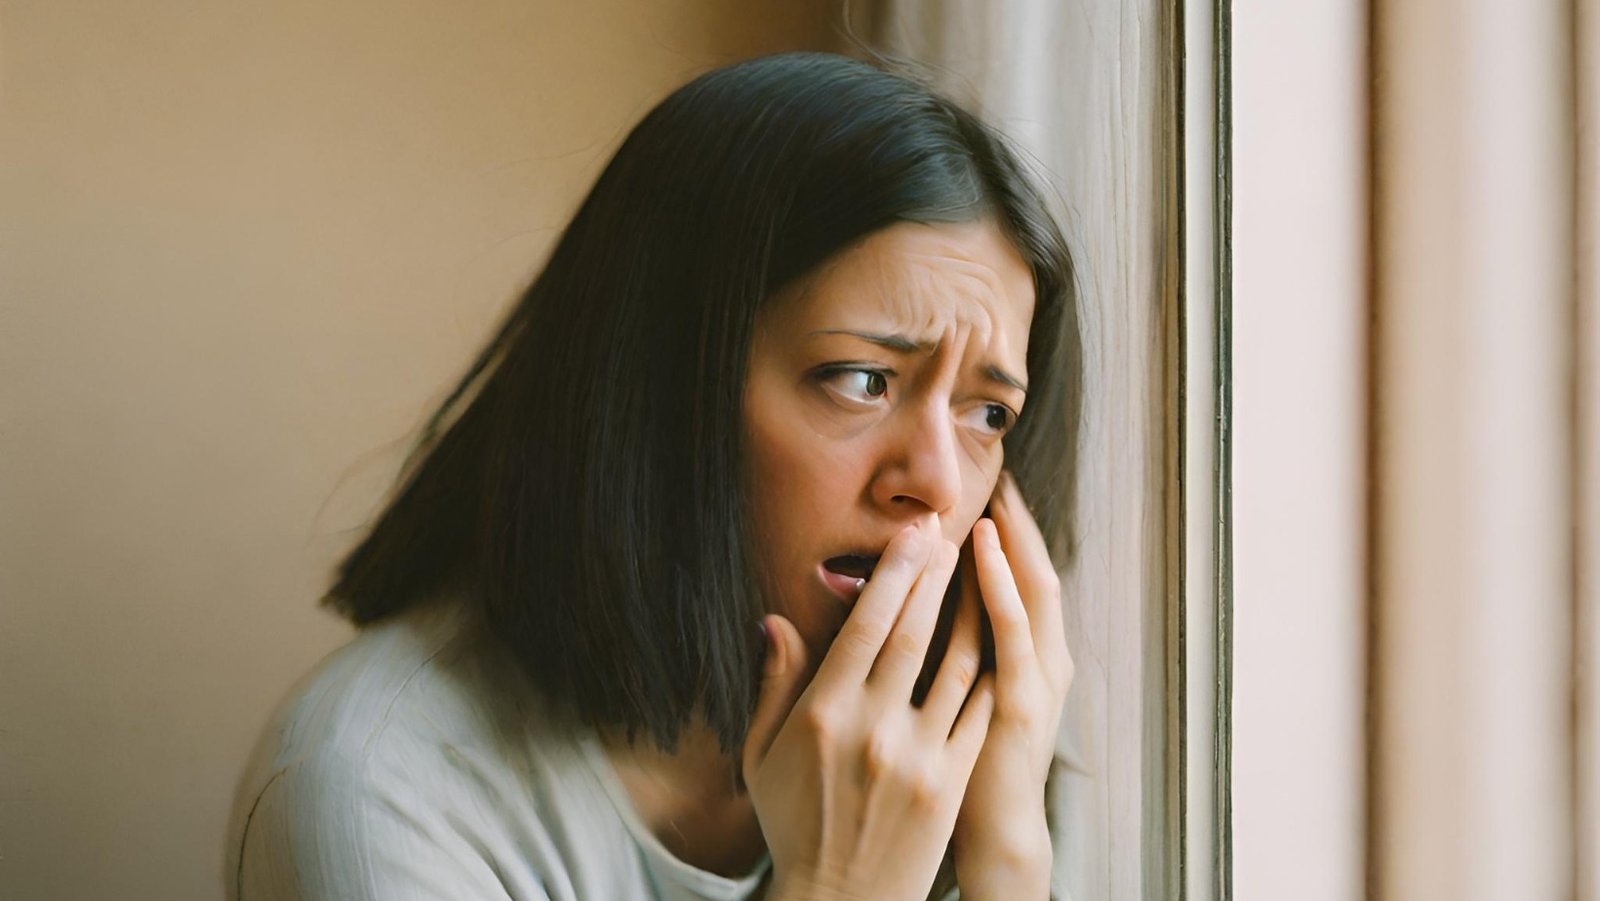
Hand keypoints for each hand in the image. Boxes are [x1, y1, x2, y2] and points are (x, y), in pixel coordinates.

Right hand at [742, 521, 996, 900]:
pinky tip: (1001, 636)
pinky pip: (978, 712)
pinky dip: (992, 670)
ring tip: (983, 571)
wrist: (840, 900)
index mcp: (823, 714)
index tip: (911, 535)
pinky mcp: (950, 780)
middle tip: (949, 530)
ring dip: (972, 611)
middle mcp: (872, 728)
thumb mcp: (763, 756)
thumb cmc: (795, 824)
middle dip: (933, 574)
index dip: (892, 574)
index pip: (864, 626)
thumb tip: (776, 621)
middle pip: (912, 633)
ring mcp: (918, 755)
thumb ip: (773, 685)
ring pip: (957, 666)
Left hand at [951, 473, 1073, 897]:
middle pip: (1035, 571)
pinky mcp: (1022, 700)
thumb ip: (946, 647)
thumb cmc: (961, 762)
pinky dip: (999, 585)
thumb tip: (916, 598)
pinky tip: (984, 550)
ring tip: (993, 493)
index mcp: (1027, 656)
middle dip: (1018, 524)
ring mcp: (1039, 678)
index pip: (1019, 578)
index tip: (984, 490)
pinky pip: (1012, 631)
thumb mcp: (958, 694)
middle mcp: (1044, 658)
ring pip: (1031, 589)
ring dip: (1013, 539)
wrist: (989, 834)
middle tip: (997, 474)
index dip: (1007, 533)